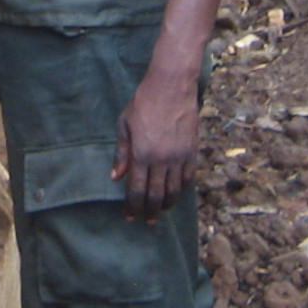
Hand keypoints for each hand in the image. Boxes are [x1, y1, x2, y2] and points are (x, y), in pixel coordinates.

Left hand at [113, 68, 199, 220]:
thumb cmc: (143, 103)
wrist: (171, 87)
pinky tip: (176, 194)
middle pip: (156, 196)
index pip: (136, 190)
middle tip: (146, 221)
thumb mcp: (124, 125)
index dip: (133, 207)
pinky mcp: (192, 151)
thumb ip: (121, 154)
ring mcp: (179, 157)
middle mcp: (161, 160)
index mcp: (141, 154)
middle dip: (150, 212)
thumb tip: (115, 177)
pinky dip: (182, 190)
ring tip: (161, 212)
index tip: (129, 217)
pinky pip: (188, 178)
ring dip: (167, 205)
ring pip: (174, 191)